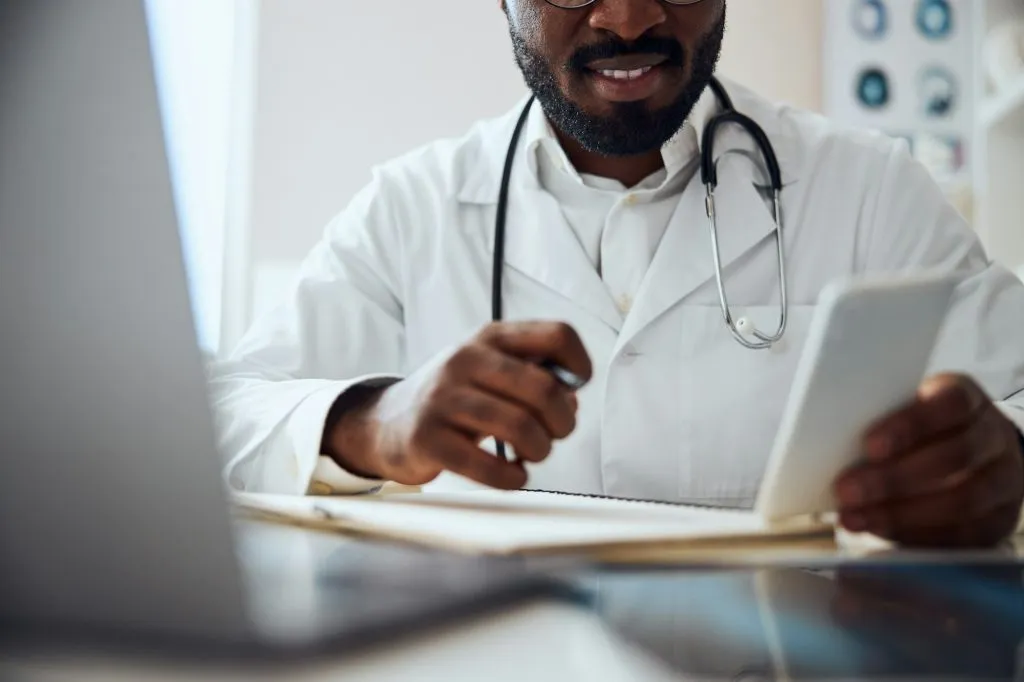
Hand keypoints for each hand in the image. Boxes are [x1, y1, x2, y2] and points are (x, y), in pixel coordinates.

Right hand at [327, 321, 591, 489]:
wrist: (387, 421)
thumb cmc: (454, 398)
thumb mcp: (489, 371)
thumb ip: (533, 377)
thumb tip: (570, 401)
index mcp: (490, 338)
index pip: (556, 335)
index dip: (580, 365)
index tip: (576, 389)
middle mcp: (466, 360)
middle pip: (544, 388)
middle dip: (562, 422)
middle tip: (555, 435)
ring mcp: (443, 398)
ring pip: (520, 426)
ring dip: (539, 450)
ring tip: (531, 454)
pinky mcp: (428, 438)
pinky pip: (486, 465)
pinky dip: (511, 477)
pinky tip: (513, 475)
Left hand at [834, 374, 1023, 547]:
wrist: (976, 455)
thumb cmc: (923, 430)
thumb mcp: (905, 410)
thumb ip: (879, 418)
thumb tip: (826, 438)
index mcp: (968, 398)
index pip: (951, 403)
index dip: (911, 425)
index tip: (870, 445)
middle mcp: (993, 437)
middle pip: (954, 456)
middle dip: (894, 478)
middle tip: (847, 490)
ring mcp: (1003, 480)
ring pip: (961, 501)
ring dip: (899, 513)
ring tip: (854, 517)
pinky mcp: (999, 520)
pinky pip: (962, 534)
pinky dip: (915, 535)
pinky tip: (880, 531)